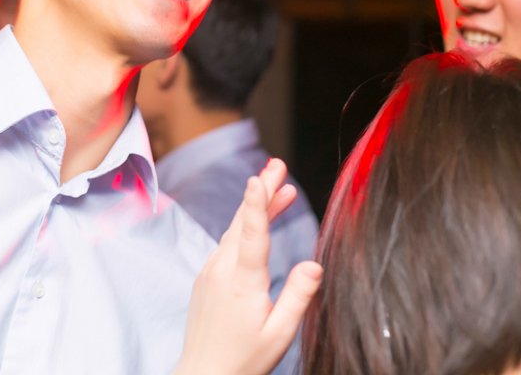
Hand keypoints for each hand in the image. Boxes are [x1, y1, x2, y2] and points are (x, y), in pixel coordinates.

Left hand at [174, 159, 322, 374]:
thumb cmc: (243, 359)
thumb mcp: (280, 333)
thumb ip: (298, 296)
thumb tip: (315, 264)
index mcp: (242, 282)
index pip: (251, 234)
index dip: (257, 202)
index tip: (260, 176)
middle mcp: (221, 270)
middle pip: (242, 222)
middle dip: (261, 191)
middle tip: (278, 164)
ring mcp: (210, 272)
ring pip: (233, 231)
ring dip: (254, 208)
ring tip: (278, 187)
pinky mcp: (205, 277)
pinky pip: (225, 244)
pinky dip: (243, 228)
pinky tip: (256, 224)